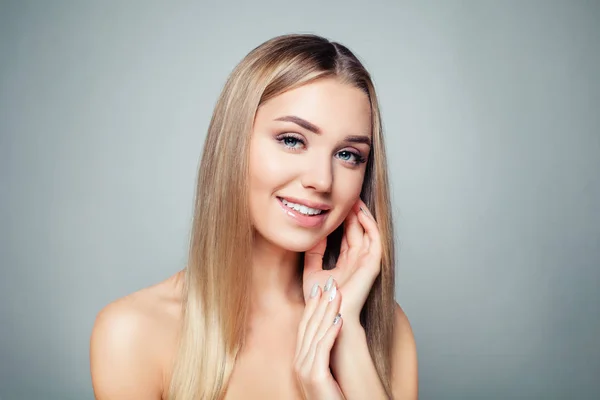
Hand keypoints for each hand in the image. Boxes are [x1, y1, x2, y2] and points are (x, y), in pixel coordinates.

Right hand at [294, 278, 344, 399]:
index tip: (320, 288)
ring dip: (327, 311)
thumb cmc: (335, 396)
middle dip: (319, 302)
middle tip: (329, 282)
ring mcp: (304, 370)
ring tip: (337, 294)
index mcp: (300, 359)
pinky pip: (323, 349)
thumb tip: (334, 328)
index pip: (305, 326)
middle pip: (309, 325)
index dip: (313, 305)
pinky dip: (331, 332)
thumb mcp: (327, 370)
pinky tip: (340, 319)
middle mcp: (299, 363)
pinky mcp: (314, 377)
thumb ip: (325, 352)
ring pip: (316, 334)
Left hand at [303, 199, 380, 322]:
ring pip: (368, 233)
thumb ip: (314, 254)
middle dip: (354, 213)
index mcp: (347, 263)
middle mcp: (358, 261)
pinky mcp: (372, 265)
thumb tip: (315, 234)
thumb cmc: (320, 300)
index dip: (345, 219)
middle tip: (349, 195)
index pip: (348, 236)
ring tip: (356, 200)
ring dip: (363, 216)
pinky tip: (361, 213)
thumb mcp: (312, 271)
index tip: (338, 204)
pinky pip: (375, 241)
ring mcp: (366, 263)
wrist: (327, 314)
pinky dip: (370, 226)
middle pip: (358, 231)